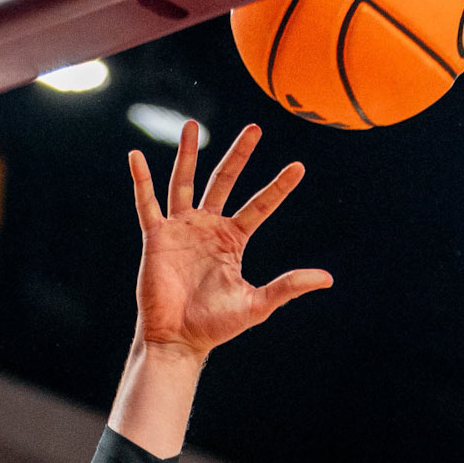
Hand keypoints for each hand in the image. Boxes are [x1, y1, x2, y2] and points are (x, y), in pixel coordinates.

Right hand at [129, 121, 331, 361]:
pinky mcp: (157, 236)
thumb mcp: (257, 304)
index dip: (278, 186)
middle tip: (255, 128)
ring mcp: (182, 228)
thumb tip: (328, 278)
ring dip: (188, 154)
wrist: (179, 338)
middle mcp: (208, 227)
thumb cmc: (216, 325)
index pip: (260, 205)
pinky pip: (147, 203)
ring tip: (191, 124)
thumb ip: (288, 287)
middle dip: (239, 155)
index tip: (298, 167)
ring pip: (185, 181)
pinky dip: (141, 180)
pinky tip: (136, 156)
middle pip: (225, 181)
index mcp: (233, 240)